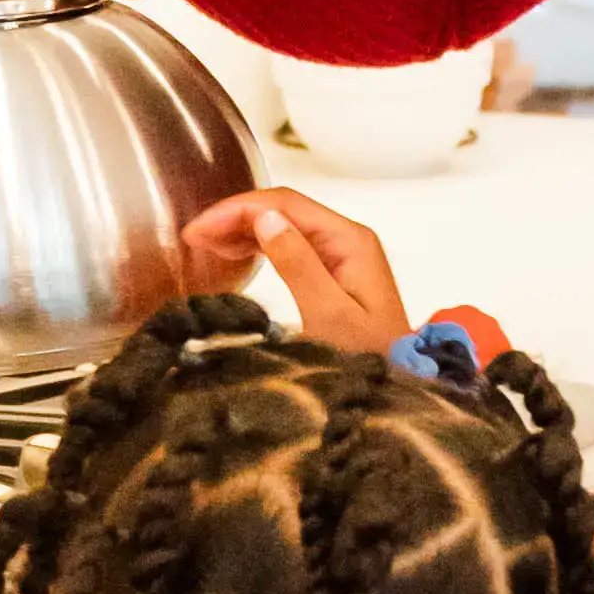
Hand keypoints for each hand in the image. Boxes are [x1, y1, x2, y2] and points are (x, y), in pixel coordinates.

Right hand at [178, 183, 409, 351]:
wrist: (400, 389)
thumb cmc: (365, 359)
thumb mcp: (327, 315)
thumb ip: (298, 265)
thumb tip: (264, 218)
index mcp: (349, 239)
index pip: (286, 204)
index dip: (237, 210)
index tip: (197, 231)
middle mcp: (348, 237)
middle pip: (285, 209)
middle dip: (236, 216)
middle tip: (193, 238)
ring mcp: (344, 254)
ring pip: (287, 225)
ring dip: (245, 229)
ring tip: (205, 245)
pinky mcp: (337, 273)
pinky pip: (294, 245)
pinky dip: (261, 245)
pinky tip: (235, 254)